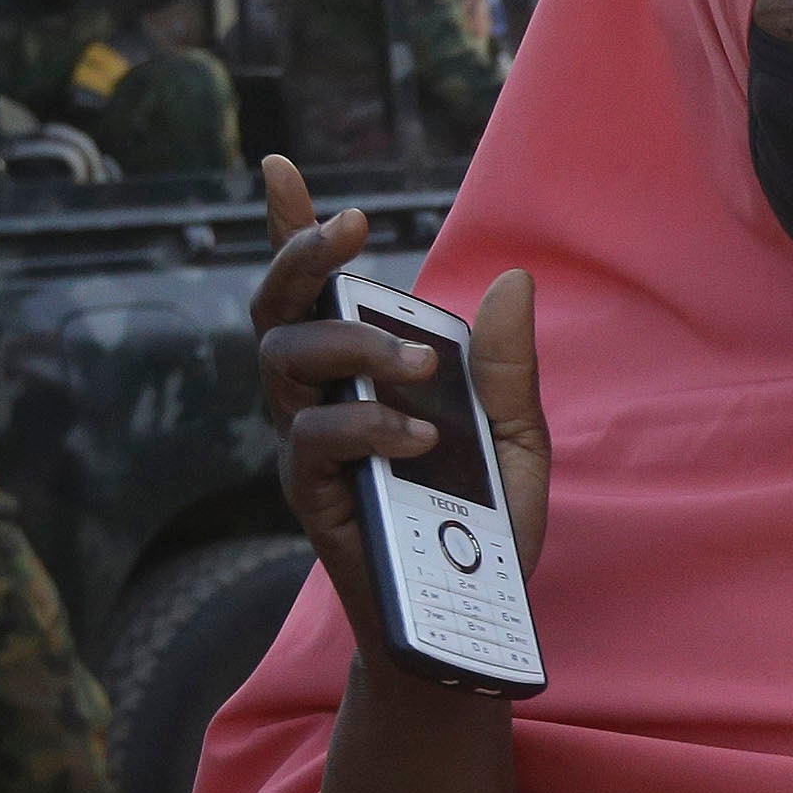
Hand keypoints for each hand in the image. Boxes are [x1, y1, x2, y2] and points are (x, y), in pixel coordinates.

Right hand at [253, 152, 548, 673]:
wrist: (474, 625)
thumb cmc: (486, 533)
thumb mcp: (515, 440)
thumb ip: (508, 367)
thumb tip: (514, 282)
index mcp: (362, 377)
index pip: (314, 293)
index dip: (290, 230)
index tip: (280, 168)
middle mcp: (320, 403)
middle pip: (277, 310)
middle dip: (300, 258)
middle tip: (350, 233)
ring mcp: (309, 449)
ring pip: (284, 363)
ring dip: (349, 343)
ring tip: (418, 364)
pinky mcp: (312, 497)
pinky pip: (315, 441)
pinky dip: (364, 425)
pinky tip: (415, 435)